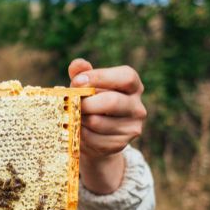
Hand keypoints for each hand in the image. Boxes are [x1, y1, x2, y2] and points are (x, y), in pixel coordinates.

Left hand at [69, 58, 146, 193]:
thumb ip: (82, 72)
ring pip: (98, 122)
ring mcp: (132, 127)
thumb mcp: (86, 84)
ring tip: (74, 115)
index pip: (126, 77)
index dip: (100, 77)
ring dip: (80, 118)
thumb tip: (77, 65)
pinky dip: (81, 133)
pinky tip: (79, 128)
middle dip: (86, 102)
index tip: (77, 81)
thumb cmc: (90, 100)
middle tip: (71, 102)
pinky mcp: (120, 144)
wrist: (94, 133)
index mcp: (133, 86)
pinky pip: (94, 138)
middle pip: (112, 102)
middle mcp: (137, 106)